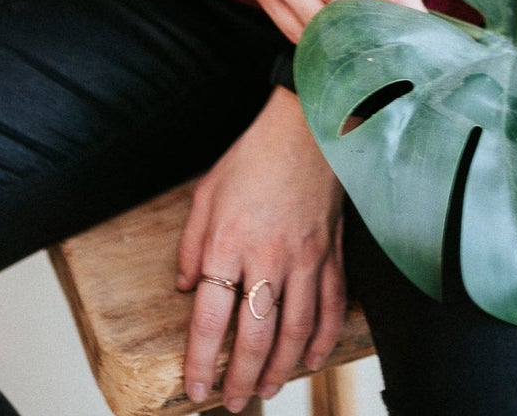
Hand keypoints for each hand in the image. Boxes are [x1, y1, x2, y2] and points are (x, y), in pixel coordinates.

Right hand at [137, 0, 424, 40]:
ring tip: (372, 43)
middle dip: (385, 30)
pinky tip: (336, 38)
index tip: (427, 30)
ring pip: (328, 31)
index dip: (412, 13)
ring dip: (353, 40)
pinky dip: (322, 41)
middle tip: (403, 41)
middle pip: (360, 13)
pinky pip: (297, 33)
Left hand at [176, 87, 345, 409]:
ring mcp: (306, 258)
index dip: (201, 359)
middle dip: (240, 377)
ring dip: (280, 368)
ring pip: (296, 331)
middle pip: (254, 335)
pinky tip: (313, 359)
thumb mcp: (206, 193)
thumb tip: (184, 288)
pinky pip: (331, 308)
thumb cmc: (254, 157)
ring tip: (266, 389)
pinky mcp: (332, 254)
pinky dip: (323, 340)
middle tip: (233, 402)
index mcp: (229, 242)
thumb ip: (191, 245)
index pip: (211, 317)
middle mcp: (268, 257)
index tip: (195, 386)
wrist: (307, 128)